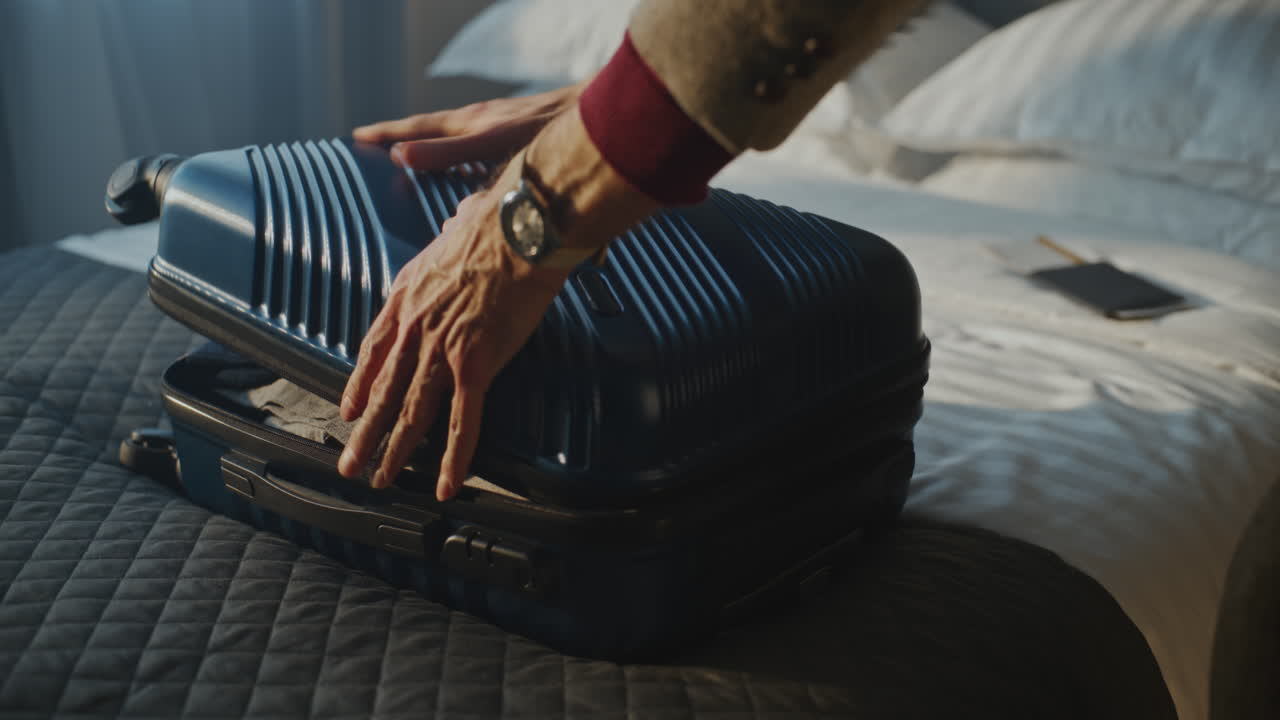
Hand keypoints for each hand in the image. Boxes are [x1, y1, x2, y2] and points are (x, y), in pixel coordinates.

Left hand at [336, 189, 569, 500]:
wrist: (519, 228)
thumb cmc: (498, 220)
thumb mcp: (460, 221)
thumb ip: (455, 230)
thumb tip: (464, 217)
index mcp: (408, 294)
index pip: (374, 349)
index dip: (360, 384)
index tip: (350, 408)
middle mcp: (415, 327)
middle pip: (384, 390)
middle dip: (366, 432)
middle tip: (351, 463)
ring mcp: (441, 350)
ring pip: (412, 412)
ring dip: (395, 451)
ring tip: (382, 479)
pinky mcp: (474, 365)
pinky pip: (462, 421)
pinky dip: (454, 457)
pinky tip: (445, 482)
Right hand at [352, 83, 583, 171]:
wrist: (597, 117)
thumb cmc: (549, 129)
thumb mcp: (493, 144)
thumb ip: (450, 153)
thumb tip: (402, 155)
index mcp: (470, 123)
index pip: (417, 129)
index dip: (386, 135)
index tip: (356, 138)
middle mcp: (482, 121)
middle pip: (431, 131)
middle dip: (401, 139)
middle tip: (372, 145)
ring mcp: (501, 127)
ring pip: (455, 139)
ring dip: (431, 147)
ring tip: (411, 159)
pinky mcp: (521, 136)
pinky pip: (479, 148)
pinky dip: (462, 157)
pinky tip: (472, 171)